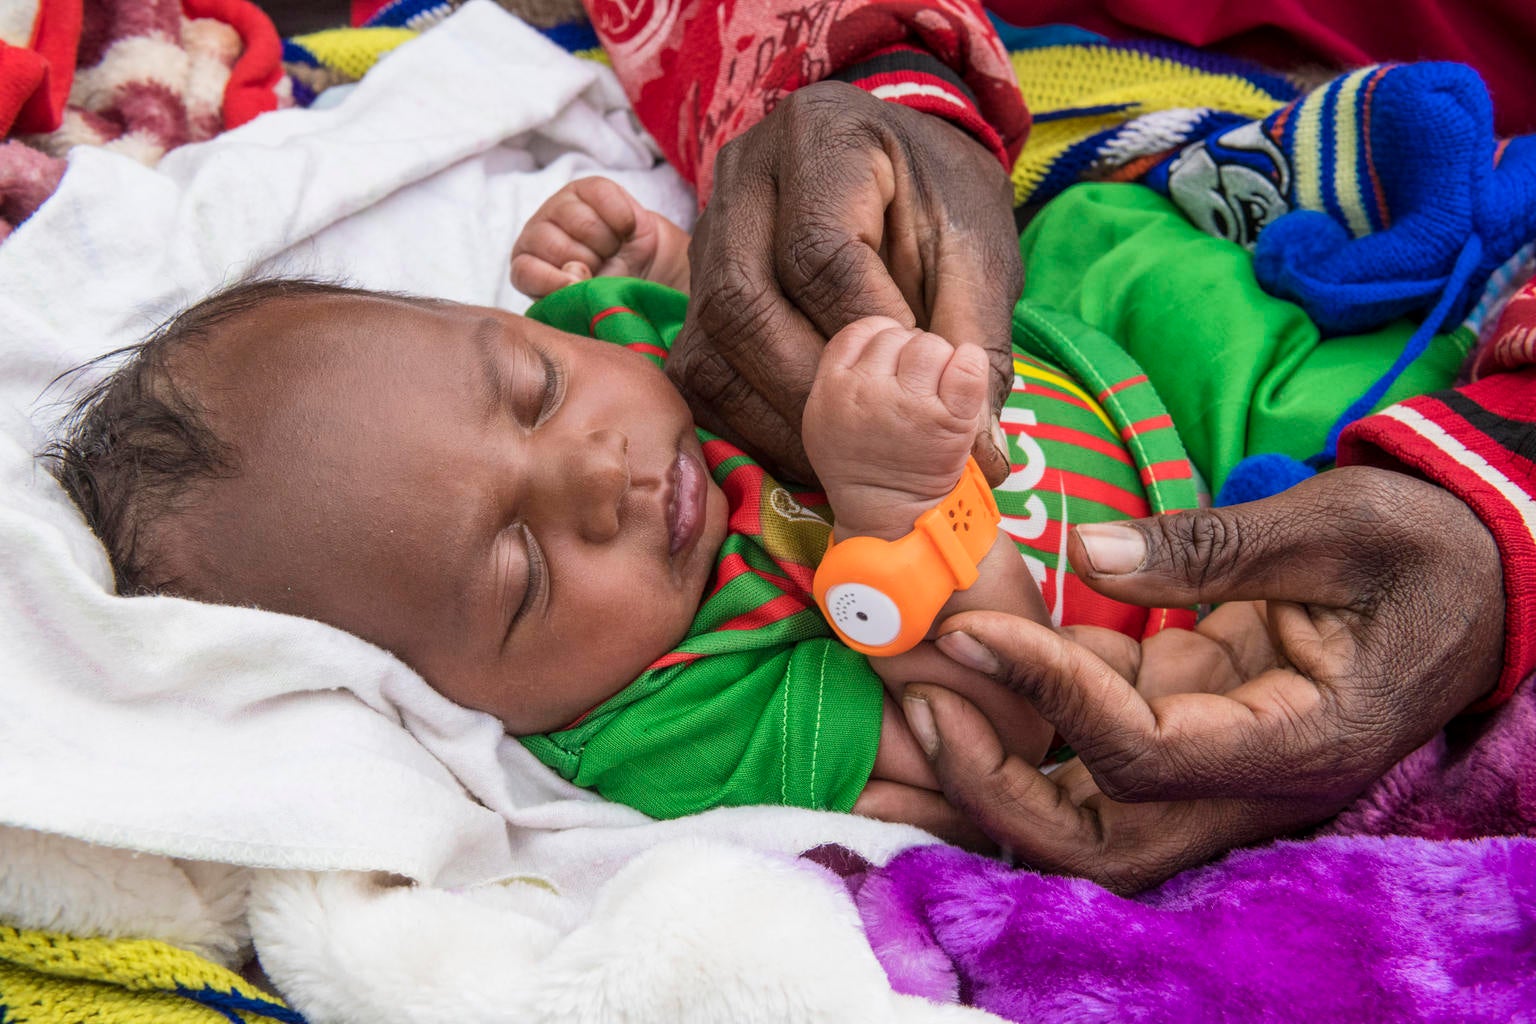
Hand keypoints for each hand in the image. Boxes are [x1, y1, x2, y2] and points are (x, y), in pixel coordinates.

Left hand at [510, 177, 689, 296]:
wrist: (641, 266)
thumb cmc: (609, 289)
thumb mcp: (591, 306)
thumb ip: (576, 298)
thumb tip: (574, 278)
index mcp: (528, 270)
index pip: (525, 272)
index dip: (552, 281)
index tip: (577, 286)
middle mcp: (537, 234)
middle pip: (555, 245)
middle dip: (588, 263)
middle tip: (600, 267)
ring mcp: (560, 206)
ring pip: (583, 223)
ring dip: (606, 243)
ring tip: (611, 250)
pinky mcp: (589, 188)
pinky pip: (605, 199)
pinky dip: (622, 220)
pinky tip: (623, 230)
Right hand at [669, 81, 1020, 484]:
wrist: (902, 168)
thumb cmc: (942, 201)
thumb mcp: (979, 250)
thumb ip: (978, 342)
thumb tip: (983, 456)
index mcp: (822, 137)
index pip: (817, 249)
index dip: (865, 328)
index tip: (915, 374)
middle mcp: (744, 179)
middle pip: (744, 303)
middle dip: (813, 387)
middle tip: (875, 435)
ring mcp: (707, 238)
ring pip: (710, 348)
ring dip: (777, 417)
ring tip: (846, 452)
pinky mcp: (694, 294)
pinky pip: (699, 376)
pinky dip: (751, 425)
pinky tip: (809, 447)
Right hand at [802, 316, 987, 537]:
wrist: (890, 517)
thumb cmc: (862, 462)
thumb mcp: (823, 418)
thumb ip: (842, 371)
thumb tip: (882, 333)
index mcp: (831, 388)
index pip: (862, 330)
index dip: (882, 340)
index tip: (891, 367)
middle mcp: (866, 392)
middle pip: (899, 336)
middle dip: (911, 357)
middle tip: (915, 392)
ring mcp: (909, 406)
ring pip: (931, 345)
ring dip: (940, 363)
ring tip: (936, 395)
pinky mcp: (949, 420)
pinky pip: (968, 363)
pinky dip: (970, 366)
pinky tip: (962, 386)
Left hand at [902, 467, 1506, 892]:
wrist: (1479, 577)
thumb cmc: (1427, 547)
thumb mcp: (1338, 524)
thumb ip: (1215, 544)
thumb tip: (1089, 553)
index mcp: (1304, 742)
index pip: (1146, 753)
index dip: (1049, 696)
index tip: (973, 630)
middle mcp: (1255, 780)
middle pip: (1104, 843)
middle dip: (1000, 792)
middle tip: (925, 706)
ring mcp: (1220, 762)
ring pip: (1093, 818)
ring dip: (1002, 775)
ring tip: (930, 694)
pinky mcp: (1196, 723)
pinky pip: (1100, 743)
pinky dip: (1036, 711)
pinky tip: (983, 653)